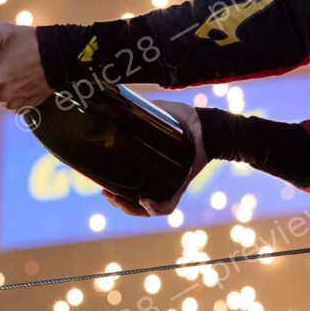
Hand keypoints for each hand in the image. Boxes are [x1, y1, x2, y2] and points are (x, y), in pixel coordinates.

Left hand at [0, 23, 52, 110]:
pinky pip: (9, 100)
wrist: (58, 57)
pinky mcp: (22, 108)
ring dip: (1, 83)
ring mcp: (11, 103)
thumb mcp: (4, 32)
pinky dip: (12, 92)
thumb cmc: (30, 42)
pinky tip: (23, 80)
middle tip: (7, 61)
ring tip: (17, 70)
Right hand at [101, 100, 208, 217]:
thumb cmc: (185, 119)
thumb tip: (118, 100)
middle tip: (107, 194)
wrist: (206, 125)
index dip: (115, 193)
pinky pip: (167, 208)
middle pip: (133, 203)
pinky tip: (144, 200)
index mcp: (150, 170)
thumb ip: (141, 108)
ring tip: (118, 200)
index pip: (129, 189)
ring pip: (146, 210)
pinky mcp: (181, 188)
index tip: (103, 187)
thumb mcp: (159, 112)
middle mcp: (159, 182)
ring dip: (130, 209)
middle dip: (118, 203)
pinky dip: (154, 208)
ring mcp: (170, 187)